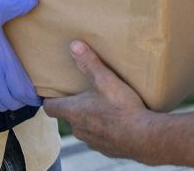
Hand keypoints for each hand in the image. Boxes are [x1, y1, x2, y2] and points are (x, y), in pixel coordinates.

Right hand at [0, 0, 41, 111]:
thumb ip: (14, 5)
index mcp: (1, 63)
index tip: (41, 91)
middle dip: (24, 99)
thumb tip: (34, 0)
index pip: (21, 92)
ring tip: (17, 91)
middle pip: (12, 102)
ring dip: (9, 101)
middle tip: (32, 89)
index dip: (32, 96)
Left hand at [44, 41, 151, 159]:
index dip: (50, 99)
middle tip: (83, 91)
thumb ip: (89, 63)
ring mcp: (92, 141)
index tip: (53, 91)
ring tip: (102, 104)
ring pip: (84, 126)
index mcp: (74, 112)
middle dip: (74, 104)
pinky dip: (103, 127)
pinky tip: (116, 119)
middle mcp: (78, 129)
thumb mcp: (105, 80)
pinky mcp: (106, 148)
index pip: (50, 107)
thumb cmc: (122, 108)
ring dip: (89, 116)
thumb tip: (74, 46)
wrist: (143, 137)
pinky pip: (99, 136)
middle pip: (68, 115)